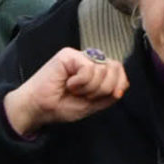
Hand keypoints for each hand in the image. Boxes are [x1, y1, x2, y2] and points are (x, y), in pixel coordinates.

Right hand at [2, 47, 128, 137]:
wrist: (38, 108)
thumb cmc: (60, 106)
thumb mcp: (92, 104)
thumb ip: (109, 94)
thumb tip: (124, 84)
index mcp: (95, 71)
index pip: (118, 69)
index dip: (120, 83)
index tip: (113, 95)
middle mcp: (88, 61)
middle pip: (114, 68)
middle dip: (104, 88)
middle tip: (85, 95)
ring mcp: (78, 56)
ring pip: (102, 70)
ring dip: (90, 88)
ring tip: (74, 90)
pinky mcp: (68, 55)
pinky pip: (88, 68)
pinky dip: (80, 82)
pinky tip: (68, 84)